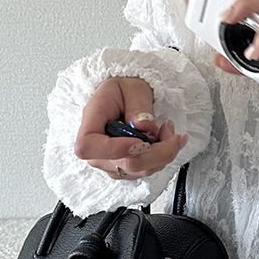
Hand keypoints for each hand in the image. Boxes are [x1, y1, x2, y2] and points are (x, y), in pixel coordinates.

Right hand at [74, 76, 188, 180]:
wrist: (124, 98)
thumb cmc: (122, 91)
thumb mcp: (132, 88)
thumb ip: (138, 105)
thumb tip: (144, 125)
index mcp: (90, 124)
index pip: (89, 147)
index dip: (116, 149)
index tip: (141, 141)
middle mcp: (97, 150)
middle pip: (126, 164)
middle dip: (158, 150)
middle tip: (169, 129)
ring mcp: (111, 163)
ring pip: (141, 170)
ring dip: (163, 153)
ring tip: (167, 130)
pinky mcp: (125, 169)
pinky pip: (147, 169)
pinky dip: (162, 157)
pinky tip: (164, 140)